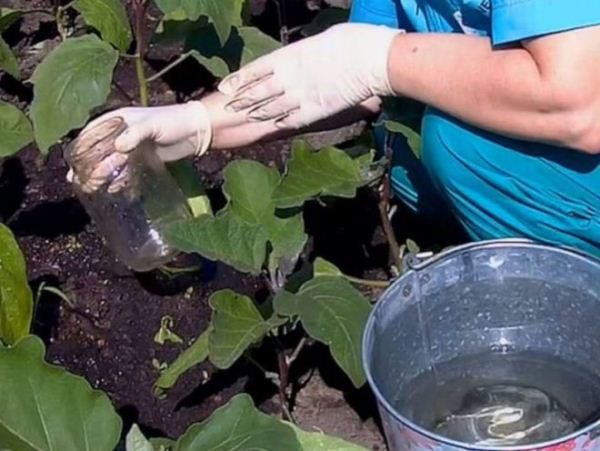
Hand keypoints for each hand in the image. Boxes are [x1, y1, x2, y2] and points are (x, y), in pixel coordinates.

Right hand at [66, 101, 212, 192]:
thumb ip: (135, 134)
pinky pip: (126, 171)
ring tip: (93, 188)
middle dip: (87, 165)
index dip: (81, 146)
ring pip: (111, 162)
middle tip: (79, 181)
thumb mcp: (153, 125)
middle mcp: (123, 133)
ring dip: (101, 174)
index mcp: (119, 120)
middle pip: (99, 150)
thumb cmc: (173, 122)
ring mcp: (133, 148)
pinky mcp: (144, 160)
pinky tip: (114, 190)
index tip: (72, 161)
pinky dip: (119, 180)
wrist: (196, 132)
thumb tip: (118, 148)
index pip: (93, 132)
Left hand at [217, 23, 402, 128]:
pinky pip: (291, 120)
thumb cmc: (349, 41)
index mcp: (288, 57)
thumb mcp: (319, 42)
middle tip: (226, 108)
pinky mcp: (313, 111)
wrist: (366, 59)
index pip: (255, 70)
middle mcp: (288, 78)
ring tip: (245, 118)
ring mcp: (299, 96)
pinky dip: (279, 123)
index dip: (239, 80)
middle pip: (258, 91)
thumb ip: (305, 54)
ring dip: (257, 114)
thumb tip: (304, 56)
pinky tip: (272, 127)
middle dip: (241, 100)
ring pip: (271, 108)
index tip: (225, 87)